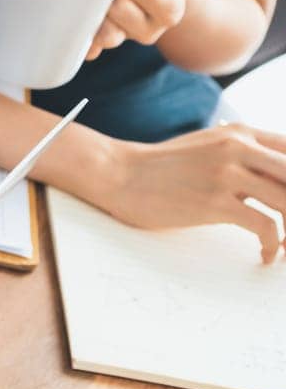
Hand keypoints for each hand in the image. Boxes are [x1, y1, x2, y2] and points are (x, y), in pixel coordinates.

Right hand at [94, 124, 285, 262]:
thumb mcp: (208, 148)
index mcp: (242, 134)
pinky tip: (266, 254)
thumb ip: (243, 156)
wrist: (118, 173)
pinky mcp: (213, 202)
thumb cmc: (161, 168)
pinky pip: (264, 226)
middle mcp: (239, 148)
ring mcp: (226, 174)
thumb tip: (274, 182)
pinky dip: (273, 244)